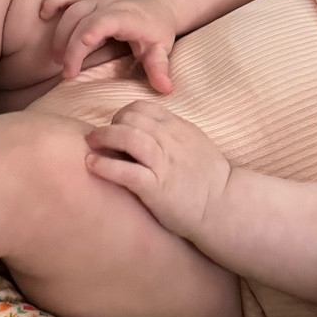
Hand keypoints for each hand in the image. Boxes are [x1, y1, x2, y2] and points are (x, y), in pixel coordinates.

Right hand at [39, 0, 178, 92]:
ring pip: (70, 12)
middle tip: (67, 74)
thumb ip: (159, 67)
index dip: (81, 45)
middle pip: (79, 21)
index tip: (72, 70)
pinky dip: (53, 3)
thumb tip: (165, 89)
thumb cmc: (157, 27)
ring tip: (58, 60)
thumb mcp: (161, 47)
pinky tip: (45, 17)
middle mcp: (108, 3)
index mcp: (125, 16)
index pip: (98, 25)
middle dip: (68, 49)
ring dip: (59, 35)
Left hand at [84, 101, 232, 241]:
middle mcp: (171, 142)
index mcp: (180, 129)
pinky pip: (126, 171)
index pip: (144, 108)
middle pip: (131, 118)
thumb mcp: (195, 145)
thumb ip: (173, 134)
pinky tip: (92, 166)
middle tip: (99, 138)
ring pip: (128, 137)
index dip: (124, 114)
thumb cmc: (209, 181)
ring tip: (91, 145)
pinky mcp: (157, 188)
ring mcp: (164, 164)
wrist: (225, 208)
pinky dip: (106, 166)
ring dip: (104, 138)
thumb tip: (146, 129)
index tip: (117, 127)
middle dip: (110, 125)